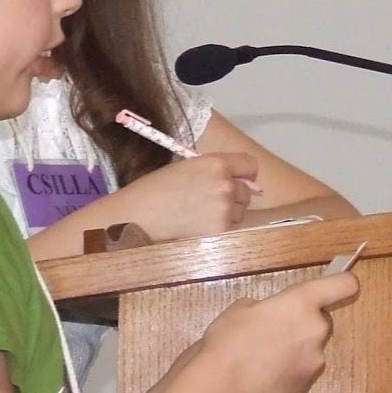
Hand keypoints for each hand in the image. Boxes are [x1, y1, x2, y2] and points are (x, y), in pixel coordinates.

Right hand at [110, 153, 259, 240]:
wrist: (140, 214)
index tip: (237, 179)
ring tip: (201, 213)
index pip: (251, 165)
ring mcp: (225, 209)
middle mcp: (226, 185)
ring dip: (228, 212)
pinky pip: (231, 226)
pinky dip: (219, 226)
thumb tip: (237, 181)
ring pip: (241, 211)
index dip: (244, 173)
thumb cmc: (158, 187)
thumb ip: (215, 170)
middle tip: (208, 200)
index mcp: (217, 163)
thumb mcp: (189, 166)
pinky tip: (199, 223)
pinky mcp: (220, 229)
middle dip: (234, 195)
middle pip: (246, 191)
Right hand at [194, 271, 359, 392]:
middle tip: (273, 330)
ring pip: (311, 349)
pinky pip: (301, 372)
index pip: (344, 285)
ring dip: (294, 350)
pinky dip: (287, 372)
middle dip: (303, 324)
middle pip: (321, 321)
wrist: (220, 392)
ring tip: (261, 359)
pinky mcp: (306, 388)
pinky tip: (261, 377)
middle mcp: (316, 331)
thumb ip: (265, 308)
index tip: (336, 284)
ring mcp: (314, 363)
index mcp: (302, 303)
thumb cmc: (227, 343)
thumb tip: (269, 317)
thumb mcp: (239, 310)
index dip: (342, 282)